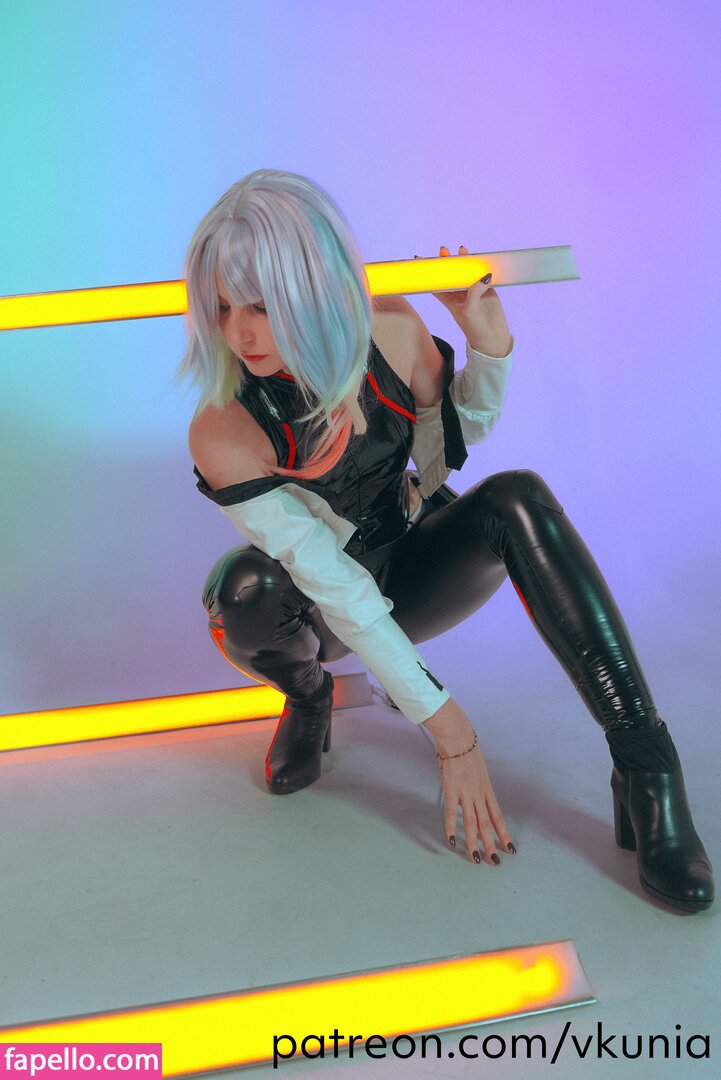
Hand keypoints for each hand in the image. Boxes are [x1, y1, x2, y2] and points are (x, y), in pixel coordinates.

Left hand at [416, 245, 511, 358]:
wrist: (493, 340)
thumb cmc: (475, 330)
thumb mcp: (469, 312)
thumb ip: (473, 293)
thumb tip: (483, 276)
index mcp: (449, 300)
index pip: (435, 284)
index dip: (427, 273)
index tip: (418, 259)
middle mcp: (460, 294)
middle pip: (451, 274)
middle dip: (446, 261)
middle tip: (443, 250)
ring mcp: (474, 290)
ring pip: (467, 271)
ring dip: (464, 261)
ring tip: (461, 250)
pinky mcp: (488, 290)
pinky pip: (483, 275)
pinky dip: (482, 266)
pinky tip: (480, 258)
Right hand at [423, 696, 515, 864]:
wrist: (457, 737)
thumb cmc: (465, 750)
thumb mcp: (478, 769)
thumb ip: (477, 784)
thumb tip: (475, 793)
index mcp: (487, 789)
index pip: (498, 816)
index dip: (504, 834)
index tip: (510, 848)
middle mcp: (479, 794)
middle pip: (488, 825)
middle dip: (492, 845)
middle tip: (495, 862)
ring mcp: (466, 793)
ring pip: (472, 823)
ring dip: (474, 843)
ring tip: (476, 859)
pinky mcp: (451, 791)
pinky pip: (452, 813)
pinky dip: (451, 828)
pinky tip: (451, 841)